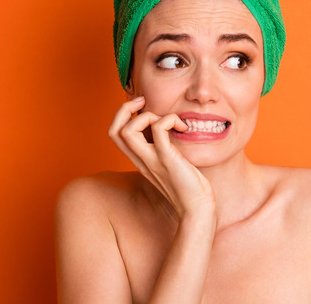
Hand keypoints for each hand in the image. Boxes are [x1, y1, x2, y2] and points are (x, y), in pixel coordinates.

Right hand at [108, 96, 214, 218]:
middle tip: (145, 102)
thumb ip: (164, 148)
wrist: (197, 208)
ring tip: (168, 121)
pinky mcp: (167, 159)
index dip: (122, 115)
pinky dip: (170, 120)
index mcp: (140, 159)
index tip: (141, 106)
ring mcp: (152, 160)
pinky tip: (183, 127)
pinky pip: (159, 130)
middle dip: (125, 109)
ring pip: (128, 131)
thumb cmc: (189, 186)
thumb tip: (171, 129)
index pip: (115, 134)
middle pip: (114, 131)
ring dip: (147, 116)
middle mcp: (141, 159)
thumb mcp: (170, 163)